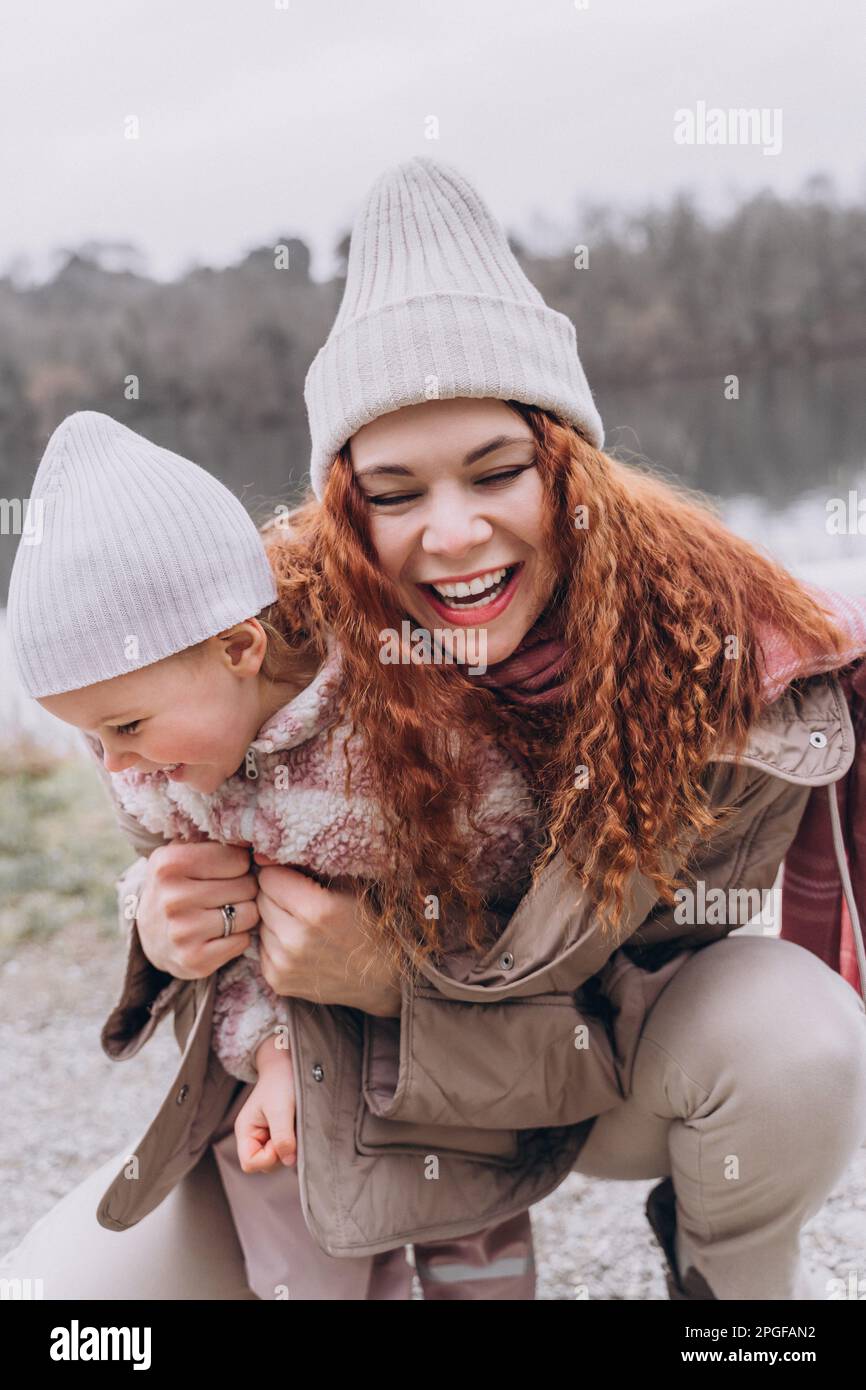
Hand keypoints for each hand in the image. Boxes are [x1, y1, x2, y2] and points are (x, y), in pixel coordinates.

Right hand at [135, 840, 259, 978]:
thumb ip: (214, 838)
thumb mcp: (181, 853)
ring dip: (244, 913)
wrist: (151, 934)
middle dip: (244, 888)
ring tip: (223, 911)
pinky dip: (238, 937)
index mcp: (169, 864)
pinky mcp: (194, 960)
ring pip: (249, 914)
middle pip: (247, 886)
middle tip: (226, 893)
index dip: (239, 864)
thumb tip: (253, 836)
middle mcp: (172, 898)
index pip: (238, 858)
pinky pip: (242, 941)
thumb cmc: (177, 885)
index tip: (226, 869)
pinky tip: (219, 933)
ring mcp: (182, 932)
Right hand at [235, 1039, 296, 1172]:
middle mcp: (254, 1138)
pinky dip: (294, 1143)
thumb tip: (288, 1161)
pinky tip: (297, 1128)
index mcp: (245, 1132)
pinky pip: (286, 1150)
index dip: (267, 1158)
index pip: (250, 1163)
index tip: (280, 1140)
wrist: (287, 1065)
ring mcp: (266, 1137)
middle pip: (265, 1165)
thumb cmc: (280, 1083)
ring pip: (278, 1160)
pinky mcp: (279, 1134)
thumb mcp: (280, 1108)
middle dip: (280, 1154)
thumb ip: (282, 1135)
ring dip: (289, 1148)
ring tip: (294, 1126)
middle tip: (291, 1131)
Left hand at [253, 854, 401, 1016]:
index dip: (282, 874)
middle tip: (301, 901)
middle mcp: (296, 940)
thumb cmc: (365, 922)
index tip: (297, 879)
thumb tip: (262, 855)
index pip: (268, 877)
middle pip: (261, 899)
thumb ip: (308, 864)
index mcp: (316, 910)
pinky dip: (275, 942)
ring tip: (302, 925)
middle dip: (276, 895)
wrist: (379, 977)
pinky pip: (261, 947)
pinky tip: (299, 945)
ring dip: (275, 919)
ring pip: (259, 923)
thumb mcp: (348, 883)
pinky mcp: (277, 981)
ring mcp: (284, 964)